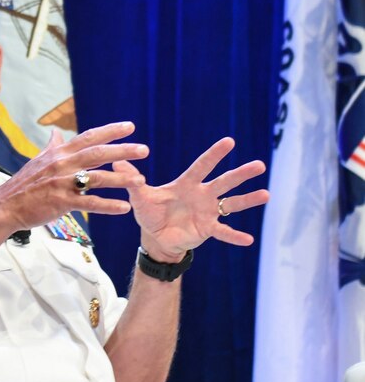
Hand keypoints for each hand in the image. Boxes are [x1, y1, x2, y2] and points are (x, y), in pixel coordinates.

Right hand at [0, 122, 150, 229]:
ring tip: (140, 181)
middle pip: (97, 154)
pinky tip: (124, 208)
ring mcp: (62, 183)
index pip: (88, 137)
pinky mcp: (61, 202)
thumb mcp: (38, 160)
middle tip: (144, 150)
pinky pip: (90, 203)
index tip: (130, 127)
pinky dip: (108, 206)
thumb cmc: (24, 184)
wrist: (6, 205)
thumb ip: (52, 146)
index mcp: (59, 153)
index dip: (110, 131)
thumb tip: (56, 132)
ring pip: (97, 178)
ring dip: (121, 179)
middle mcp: (62, 164)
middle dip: (123, 151)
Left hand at [123, 137, 268, 261]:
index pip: (202, 166)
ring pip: (232, 204)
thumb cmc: (150, 212)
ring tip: (265, 195)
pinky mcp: (208, 229)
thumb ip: (132, 180)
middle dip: (241, 174)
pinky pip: (224, 232)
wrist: (156, 237)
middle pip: (224, 181)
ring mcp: (208, 212)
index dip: (214, 154)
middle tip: (259, 165)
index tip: (229, 141)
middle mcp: (202, 195)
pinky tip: (249, 240)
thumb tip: (116, 162)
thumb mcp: (139, 196)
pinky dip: (235, 236)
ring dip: (248, 200)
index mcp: (187, 184)